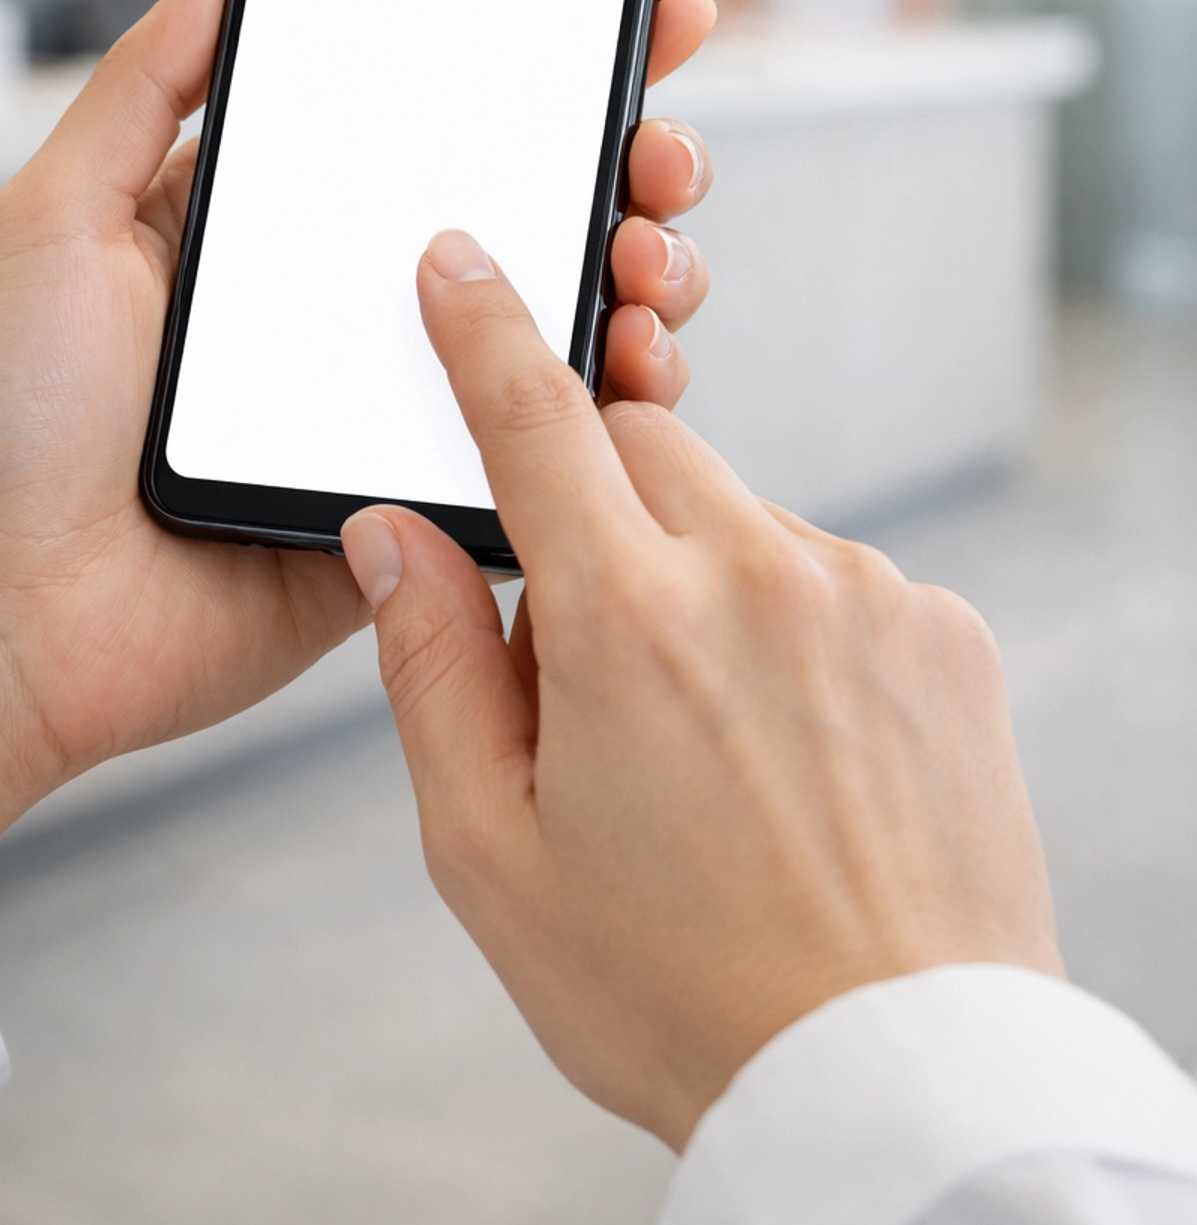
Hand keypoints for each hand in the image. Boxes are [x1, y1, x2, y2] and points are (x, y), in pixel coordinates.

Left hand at [0, 0, 717, 885]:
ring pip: (558, 328)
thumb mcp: (54, 214)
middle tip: (660, 155)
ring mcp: (393, 409)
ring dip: (639, 277)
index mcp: (281, 226)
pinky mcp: (416, 510)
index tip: (638, 16)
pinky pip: (538, 454)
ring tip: (648, 261)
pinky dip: (610, 412)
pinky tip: (633, 370)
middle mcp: (354, 307)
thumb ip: (143, 85)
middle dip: (628, 168)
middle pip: (529, 216)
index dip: (543, 68)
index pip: (435, 119)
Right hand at [343, 240, 1061, 1153]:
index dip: (483, 326)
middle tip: (588, 644)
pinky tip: (794, 746)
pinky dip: (792, 622)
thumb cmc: (679, 990)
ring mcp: (868, 595)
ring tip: (709, 736)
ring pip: (741, 515)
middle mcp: (760, 574)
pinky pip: (833, 575)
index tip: (460, 258)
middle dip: (596, 502)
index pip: (533, 415)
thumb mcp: (492, 854)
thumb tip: (391, 539)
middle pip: (644, 448)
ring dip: (700, 575)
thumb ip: (430, 668)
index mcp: (629, 621)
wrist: (894, 1079)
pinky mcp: (946, 631)